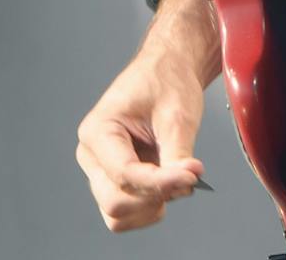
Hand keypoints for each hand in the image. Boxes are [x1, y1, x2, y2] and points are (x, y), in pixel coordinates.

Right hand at [76, 48, 207, 231]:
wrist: (167, 71)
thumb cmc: (165, 82)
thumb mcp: (177, 115)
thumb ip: (177, 155)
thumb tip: (185, 185)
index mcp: (97, 131)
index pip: (125, 173)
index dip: (161, 181)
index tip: (194, 176)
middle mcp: (91, 154)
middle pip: (115, 201)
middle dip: (154, 196)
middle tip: (187, 177)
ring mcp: (100, 171)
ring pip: (118, 214)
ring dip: (150, 206)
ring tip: (176, 178)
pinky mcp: (114, 181)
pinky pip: (125, 214)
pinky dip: (149, 208)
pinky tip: (168, 185)